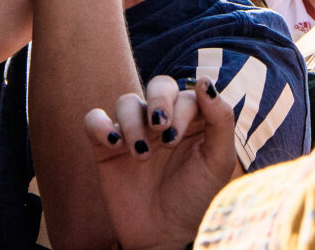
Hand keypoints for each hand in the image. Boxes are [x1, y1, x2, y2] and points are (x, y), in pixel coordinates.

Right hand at [83, 76, 236, 249]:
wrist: (164, 235)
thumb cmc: (195, 199)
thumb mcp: (217, 162)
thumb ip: (220, 120)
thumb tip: (206, 81)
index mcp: (191, 121)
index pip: (185, 94)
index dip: (179, 109)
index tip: (175, 139)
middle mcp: (162, 121)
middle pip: (158, 85)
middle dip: (158, 102)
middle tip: (160, 129)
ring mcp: (133, 131)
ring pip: (127, 102)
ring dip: (133, 124)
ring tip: (141, 156)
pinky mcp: (106, 146)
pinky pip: (93, 119)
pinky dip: (100, 125)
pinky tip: (114, 144)